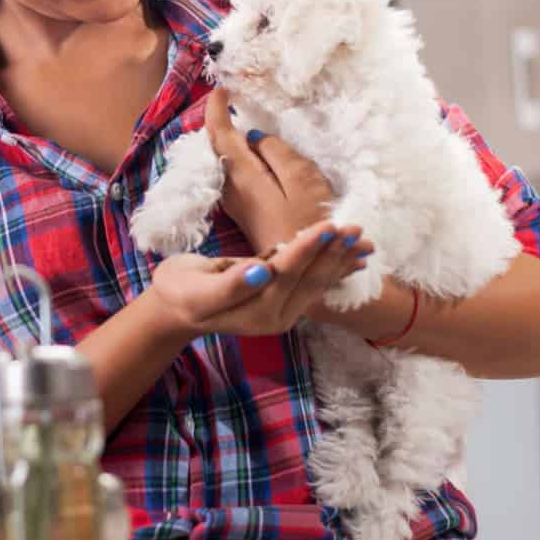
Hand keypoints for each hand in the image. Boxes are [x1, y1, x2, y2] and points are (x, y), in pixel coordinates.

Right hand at [145, 220, 370, 337]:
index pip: (288, 273)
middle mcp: (276, 314)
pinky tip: (352, 260)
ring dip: (341, 260)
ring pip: (317, 281)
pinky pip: (313, 283)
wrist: (175, 308)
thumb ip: (231, 284)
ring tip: (364, 243)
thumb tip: (261, 271)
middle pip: (310, 278)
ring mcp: (282, 310)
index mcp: (257, 310)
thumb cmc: (182, 292)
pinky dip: (334, 269)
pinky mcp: (283, 301)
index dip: (308, 248)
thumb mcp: (199, 289)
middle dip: (334, 252)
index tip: (328, 226)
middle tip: (356, 230)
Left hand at [204, 90, 356, 255]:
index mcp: (244, 177)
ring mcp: (238, 204)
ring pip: (226, 163)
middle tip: (227, 98)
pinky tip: (252, 153)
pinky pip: (236, 176)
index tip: (221, 88)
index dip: (217, 109)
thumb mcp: (303, 181)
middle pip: (218, 148)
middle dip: (219, 122)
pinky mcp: (247, 213)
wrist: (307, 274)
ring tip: (237, 117)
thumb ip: (278, 153)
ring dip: (229, 139)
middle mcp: (233, 190)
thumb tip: (254, 137)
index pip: (220, 135)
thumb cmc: (311, 225)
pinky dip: (239, 157)